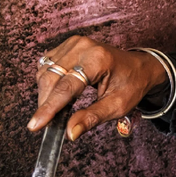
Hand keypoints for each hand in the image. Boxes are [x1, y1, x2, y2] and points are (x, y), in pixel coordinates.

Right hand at [28, 36, 168, 141]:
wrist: (139, 67)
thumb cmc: (131, 85)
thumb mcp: (117, 106)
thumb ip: (92, 118)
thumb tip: (70, 133)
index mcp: (98, 59)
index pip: (66, 87)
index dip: (49, 108)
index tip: (35, 125)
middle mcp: (83, 47)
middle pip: (51, 78)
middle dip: (45, 103)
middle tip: (46, 124)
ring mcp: (74, 43)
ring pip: (46, 72)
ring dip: (45, 94)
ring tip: (55, 110)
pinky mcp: (68, 45)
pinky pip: (47, 65)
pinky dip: (47, 82)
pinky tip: (56, 94)